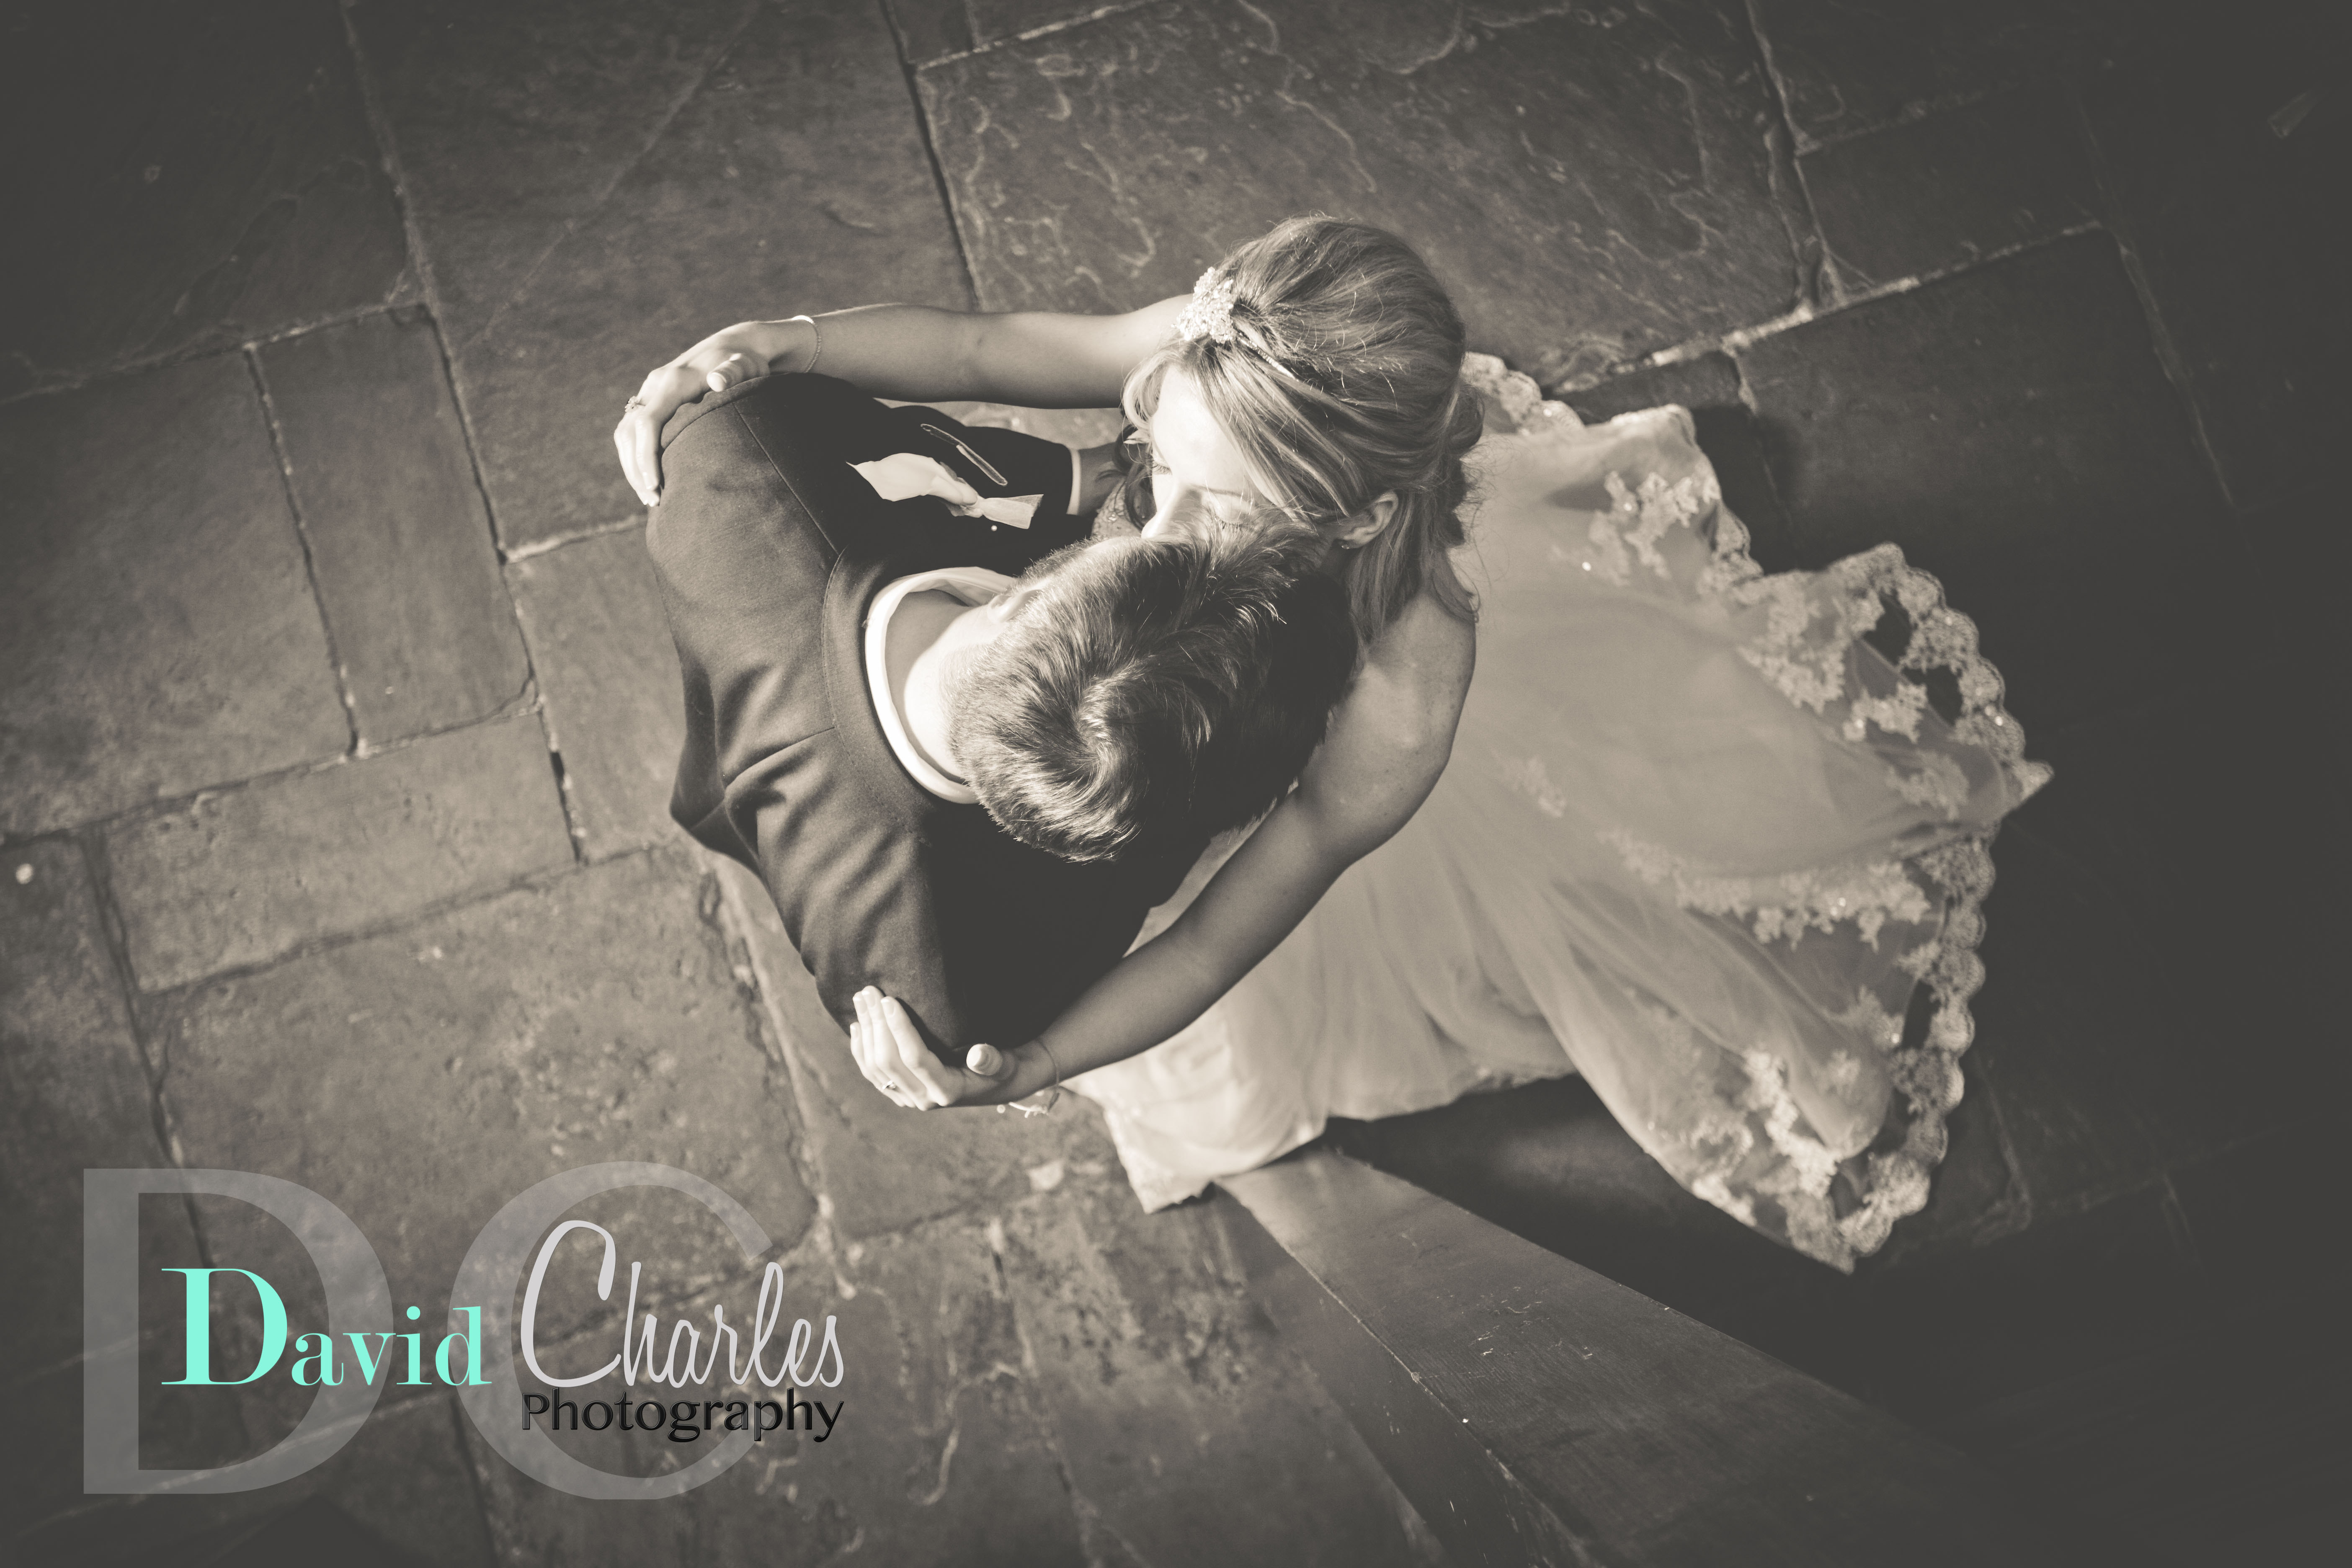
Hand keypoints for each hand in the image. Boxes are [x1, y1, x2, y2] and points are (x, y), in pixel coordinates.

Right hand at [613, 321, 797, 506]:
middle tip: (654, 501)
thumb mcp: (745, 366)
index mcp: (673, 380)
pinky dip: (634, 455)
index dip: (646, 456)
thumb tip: (718, 382)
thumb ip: (732, 374)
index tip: (654, 485)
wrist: (734, 347)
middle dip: (637, 468)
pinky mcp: (651, 400)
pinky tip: (648, 478)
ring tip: (650, 497)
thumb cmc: (745, 362)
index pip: (648, 422)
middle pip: (630, 431)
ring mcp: (650, 391)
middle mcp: (655, 384)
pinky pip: (631, 431)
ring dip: (632, 465)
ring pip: (625, 432)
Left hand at [848, 987, 1045, 1110]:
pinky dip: (861, 1049)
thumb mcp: (1004, 1062)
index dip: (899, 1028)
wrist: (994, 1084)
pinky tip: (857, 1026)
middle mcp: (925, 1099)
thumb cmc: (1001, 1066)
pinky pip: (872, 1074)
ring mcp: (909, 1098)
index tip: (889, 1000)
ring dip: (866, 1031)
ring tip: (861, 1000)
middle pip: (889, 1061)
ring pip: (875, 1067)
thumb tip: (979, 1054)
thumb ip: (993, 1060)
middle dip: (876, 1023)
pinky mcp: (900, 1093)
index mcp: (948, 1090)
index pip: (915, 1058)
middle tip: (870, 991)